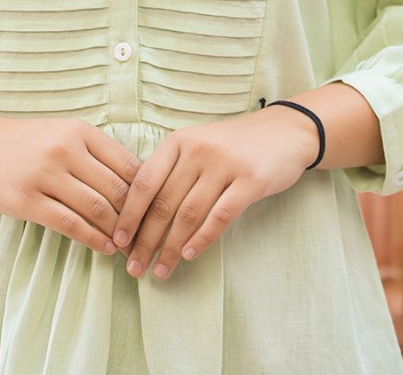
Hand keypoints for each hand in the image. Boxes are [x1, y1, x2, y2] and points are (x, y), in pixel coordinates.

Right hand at [0, 114, 141, 254]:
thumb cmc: (22, 142)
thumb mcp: (61, 133)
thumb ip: (93, 153)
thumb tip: (135, 183)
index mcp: (79, 131)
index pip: (127, 164)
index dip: (146, 191)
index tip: (155, 211)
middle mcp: (65, 148)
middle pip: (116, 188)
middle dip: (136, 217)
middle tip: (147, 237)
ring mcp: (45, 173)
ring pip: (96, 207)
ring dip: (117, 231)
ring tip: (128, 246)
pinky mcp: (26, 200)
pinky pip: (69, 223)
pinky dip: (93, 239)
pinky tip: (104, 248)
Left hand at [113, 108, 317, 278]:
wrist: (284, 131)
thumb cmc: (233, 145)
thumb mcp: (197, 145)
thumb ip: (172, 171)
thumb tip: (139, 215)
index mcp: (178, 141)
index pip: (145, 182)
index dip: (129, 214)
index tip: (117, 242)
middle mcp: (198, 150)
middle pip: (164, 202)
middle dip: (145, 240)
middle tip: (134, 267)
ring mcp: (225, 164)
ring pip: (188, 213)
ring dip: (171, 247)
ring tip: (160, 270)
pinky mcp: (250, 180)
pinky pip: (220, 215)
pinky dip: (202, 238)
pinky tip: (189, 255)